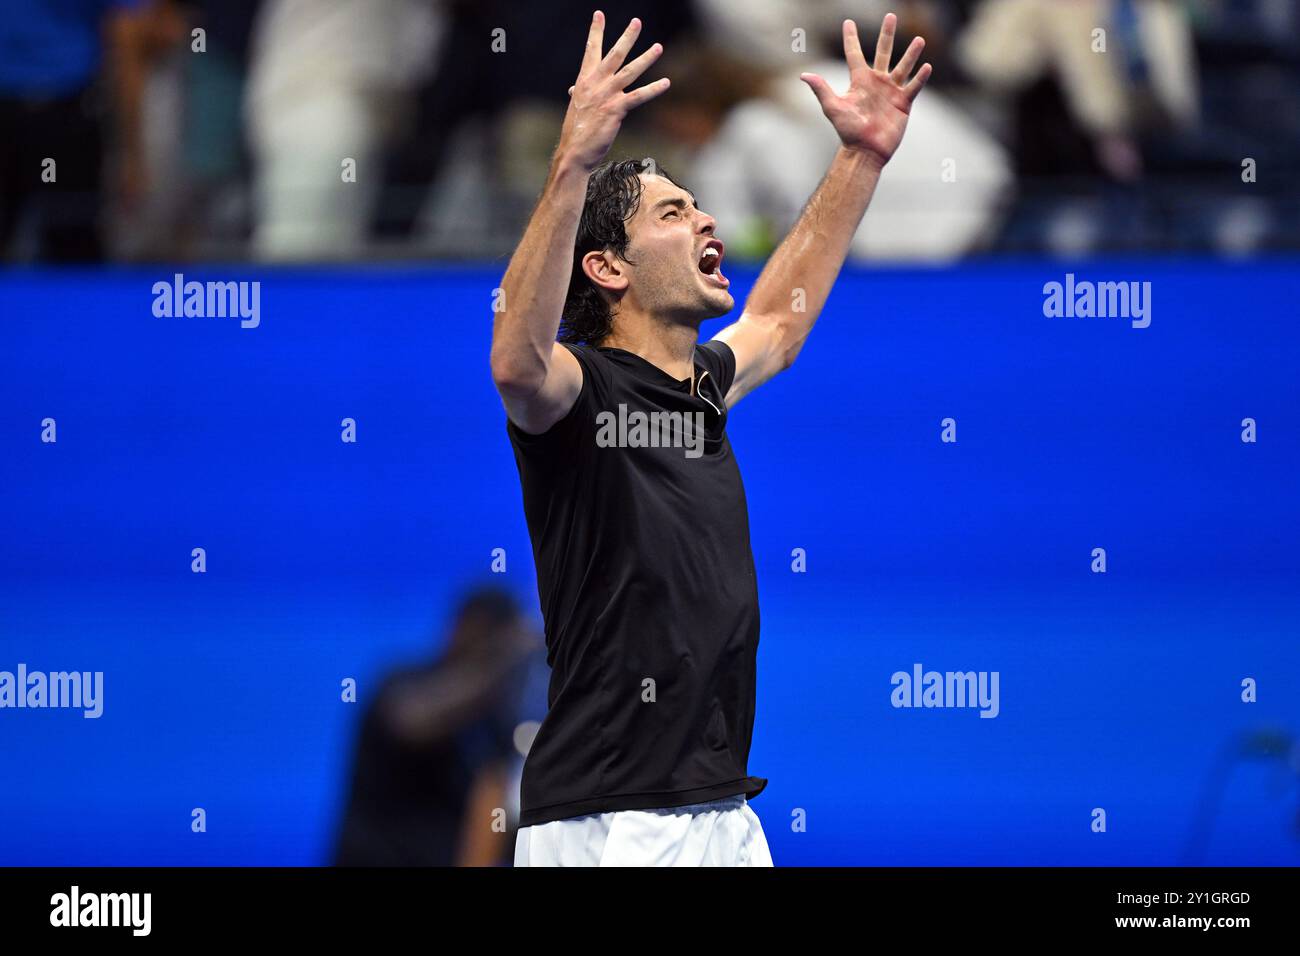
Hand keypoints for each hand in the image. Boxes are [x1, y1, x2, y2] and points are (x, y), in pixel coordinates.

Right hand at [556, 12, 668, 172]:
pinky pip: (639, 96)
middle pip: (614, 55)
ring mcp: (607, 95)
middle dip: (626, 37)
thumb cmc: (576, 131)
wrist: (574, 151)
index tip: (599, 14)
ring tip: (658, 46)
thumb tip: (574, 90)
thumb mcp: (577, 107)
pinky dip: (653, 89)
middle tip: (637, 22)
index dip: (596, 32)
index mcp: (584, 81)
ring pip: (630, 71)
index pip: (591, 51)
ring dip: (646, 58)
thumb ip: (580, 94)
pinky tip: (666, 82)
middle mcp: (595, 84)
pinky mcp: (616, 109)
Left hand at [800, 14, 931, 168]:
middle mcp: (876, 82)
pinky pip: (913, 87)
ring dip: (911, 54)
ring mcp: (891, 92)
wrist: (865, 151)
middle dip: (887, 34)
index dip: (851, 38)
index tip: (848, 21)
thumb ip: (821, 89)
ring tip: (919, 39)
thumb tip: (804, 75)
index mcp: (859, 80)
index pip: (854, 54)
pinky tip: (927, 66)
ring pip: (903, 67)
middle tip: (891, 15)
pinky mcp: (903, 104)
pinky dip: (920, 78)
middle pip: (883, 52)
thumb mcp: (833, 107)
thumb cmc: (847, 131)